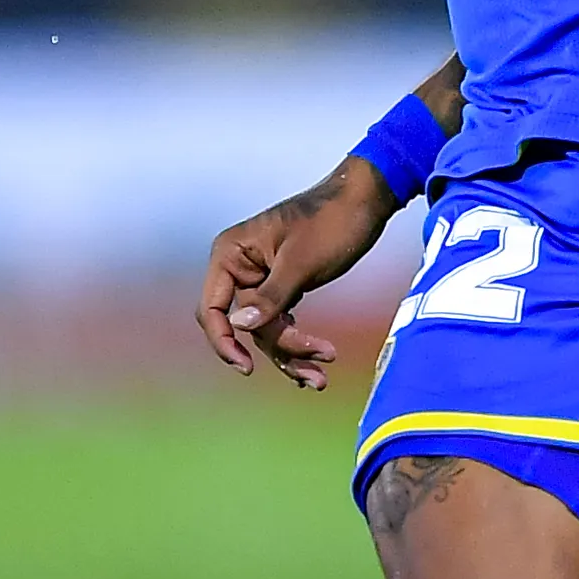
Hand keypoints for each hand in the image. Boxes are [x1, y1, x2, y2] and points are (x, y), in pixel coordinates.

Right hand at [198, 159, 400, 389]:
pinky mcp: (282, 286)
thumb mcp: (301, 263)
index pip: (212, 309)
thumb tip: (238, 327)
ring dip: (292, 354)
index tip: (246, 368)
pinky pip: (281, 322)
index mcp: (231, 254)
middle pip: (246, 326)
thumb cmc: (331, 222)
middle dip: (279, 350)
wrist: (366, 200)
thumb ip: (269, 297)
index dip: (224, 342)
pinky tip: (316, 360)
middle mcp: (240, 267)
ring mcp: (261, 278)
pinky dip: (298, 343)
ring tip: (321, 378)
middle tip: (316, 372)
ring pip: (266, 330)